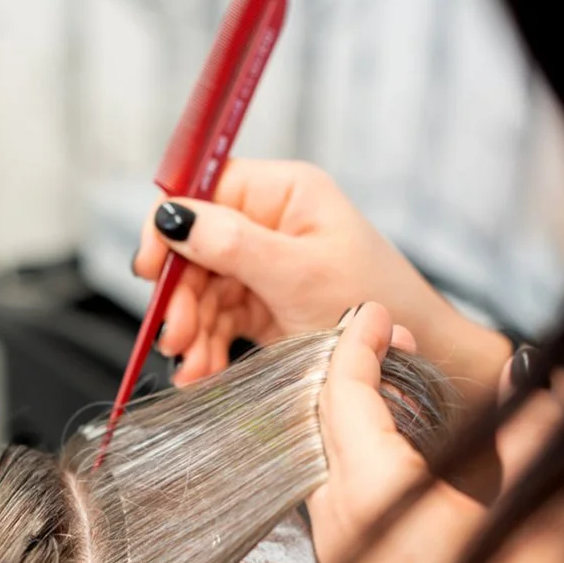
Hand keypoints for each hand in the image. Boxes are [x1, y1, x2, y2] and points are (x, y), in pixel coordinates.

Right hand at [133, 159, 510, 400]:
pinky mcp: (264, 305)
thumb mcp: (299, 274)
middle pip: (197, 248)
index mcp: (286, 192)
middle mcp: (272, 222)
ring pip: (203, 290)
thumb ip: (234, 245)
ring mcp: (266, 266)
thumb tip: (172, 217)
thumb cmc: (374, 303)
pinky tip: (201, 373)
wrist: (414, 358)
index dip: (170, 225)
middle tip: (175, 337)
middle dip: (182, 296)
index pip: (206, 190)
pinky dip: (207, 346)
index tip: (149, 268)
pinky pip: (220, 320)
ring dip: (191, 329)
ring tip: (191, 367)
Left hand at [306, 303, 563, 562]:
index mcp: (376, 491)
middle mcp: (339, 518)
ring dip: (349, 417)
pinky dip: (353, 459)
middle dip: (352, 371)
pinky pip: (332, 498)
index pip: (345, 392)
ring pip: (323, 460)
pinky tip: (394, 460)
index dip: (358, 342)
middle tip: (393, 345)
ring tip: (396, 395)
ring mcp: (336, 552)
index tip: (376, 313)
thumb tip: (522, 375)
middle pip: (322, 420)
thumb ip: (529, 428)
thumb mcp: (540, 510)